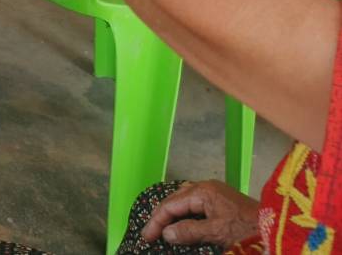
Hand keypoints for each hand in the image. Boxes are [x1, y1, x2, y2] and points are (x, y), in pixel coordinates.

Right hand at [141, 181, 260, 247]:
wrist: (279, 230)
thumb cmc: (248, 230)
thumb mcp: (216, 233)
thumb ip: (189, 231)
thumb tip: (166, 233)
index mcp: (203, 191)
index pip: (170, 205)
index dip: (156, 222)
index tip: (146, 237)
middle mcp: (207, 188)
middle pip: (175, 200)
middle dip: (162, 217)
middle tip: (150, 234)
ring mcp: (215, 194)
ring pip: (185, 202)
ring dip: (173, 215)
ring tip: (162, 229)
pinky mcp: (223, 203)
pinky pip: (196, 206)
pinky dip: (185, 215)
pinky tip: (182, 224)